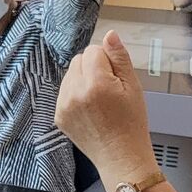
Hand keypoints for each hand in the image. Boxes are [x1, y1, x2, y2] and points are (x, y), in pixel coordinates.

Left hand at [55, 30, 153, 177]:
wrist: (121, 156)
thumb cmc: (131, 124)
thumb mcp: (134, 86)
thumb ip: (119, 57)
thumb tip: (110, 35)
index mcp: (96, 83)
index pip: (93, 50)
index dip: (108, 61)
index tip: (116, 79)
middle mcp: (75, 93)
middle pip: (79, 59)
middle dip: (93, 68)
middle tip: (109, 90)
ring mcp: (64, 105)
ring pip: (70, 74)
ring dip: (83, 80)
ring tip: (99, 100)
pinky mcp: (58, 115)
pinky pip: (64, 91)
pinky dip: (75, 94)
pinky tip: (90, 109)